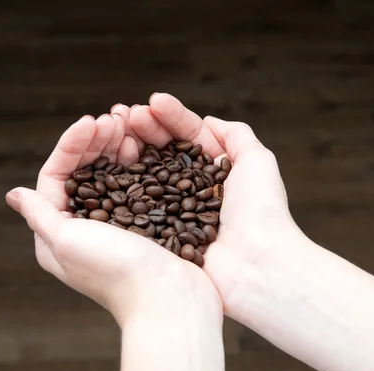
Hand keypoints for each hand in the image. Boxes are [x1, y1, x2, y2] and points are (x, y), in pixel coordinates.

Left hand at [5, 112, 222, 325]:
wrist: (171, 299)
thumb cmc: (116, 272)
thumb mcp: (67, 241)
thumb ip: (39, 215)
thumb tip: (14, 193)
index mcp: (59, 234)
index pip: (56, 177)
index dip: (71, 145)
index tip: (92, 121)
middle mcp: (85, 228)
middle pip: (84, 172)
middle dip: (96, 141)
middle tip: (115, 118)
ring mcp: (116, 226)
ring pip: (111, 175)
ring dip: (117, 147)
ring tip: (130, 124)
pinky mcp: (143, 225)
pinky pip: (136, 185)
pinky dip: (138, 164)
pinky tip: (145, 147)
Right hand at [122, 93, 309, 319]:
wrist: (256, 266)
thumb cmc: (262, 212)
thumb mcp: (258, 162)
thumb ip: (237, 135)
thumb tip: (208, 120)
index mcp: (217, 172)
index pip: (190, 136)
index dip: (171, 117)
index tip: (152, 101)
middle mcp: (193, 190)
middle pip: (164, 152)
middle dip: (145, 129)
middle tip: (123, 113)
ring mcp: (175, 212)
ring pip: (148, 174)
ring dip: (131, 150)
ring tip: (114, 129)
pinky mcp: (160, 234)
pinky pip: (139, 204)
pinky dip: (125, 183)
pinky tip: (111, 164)